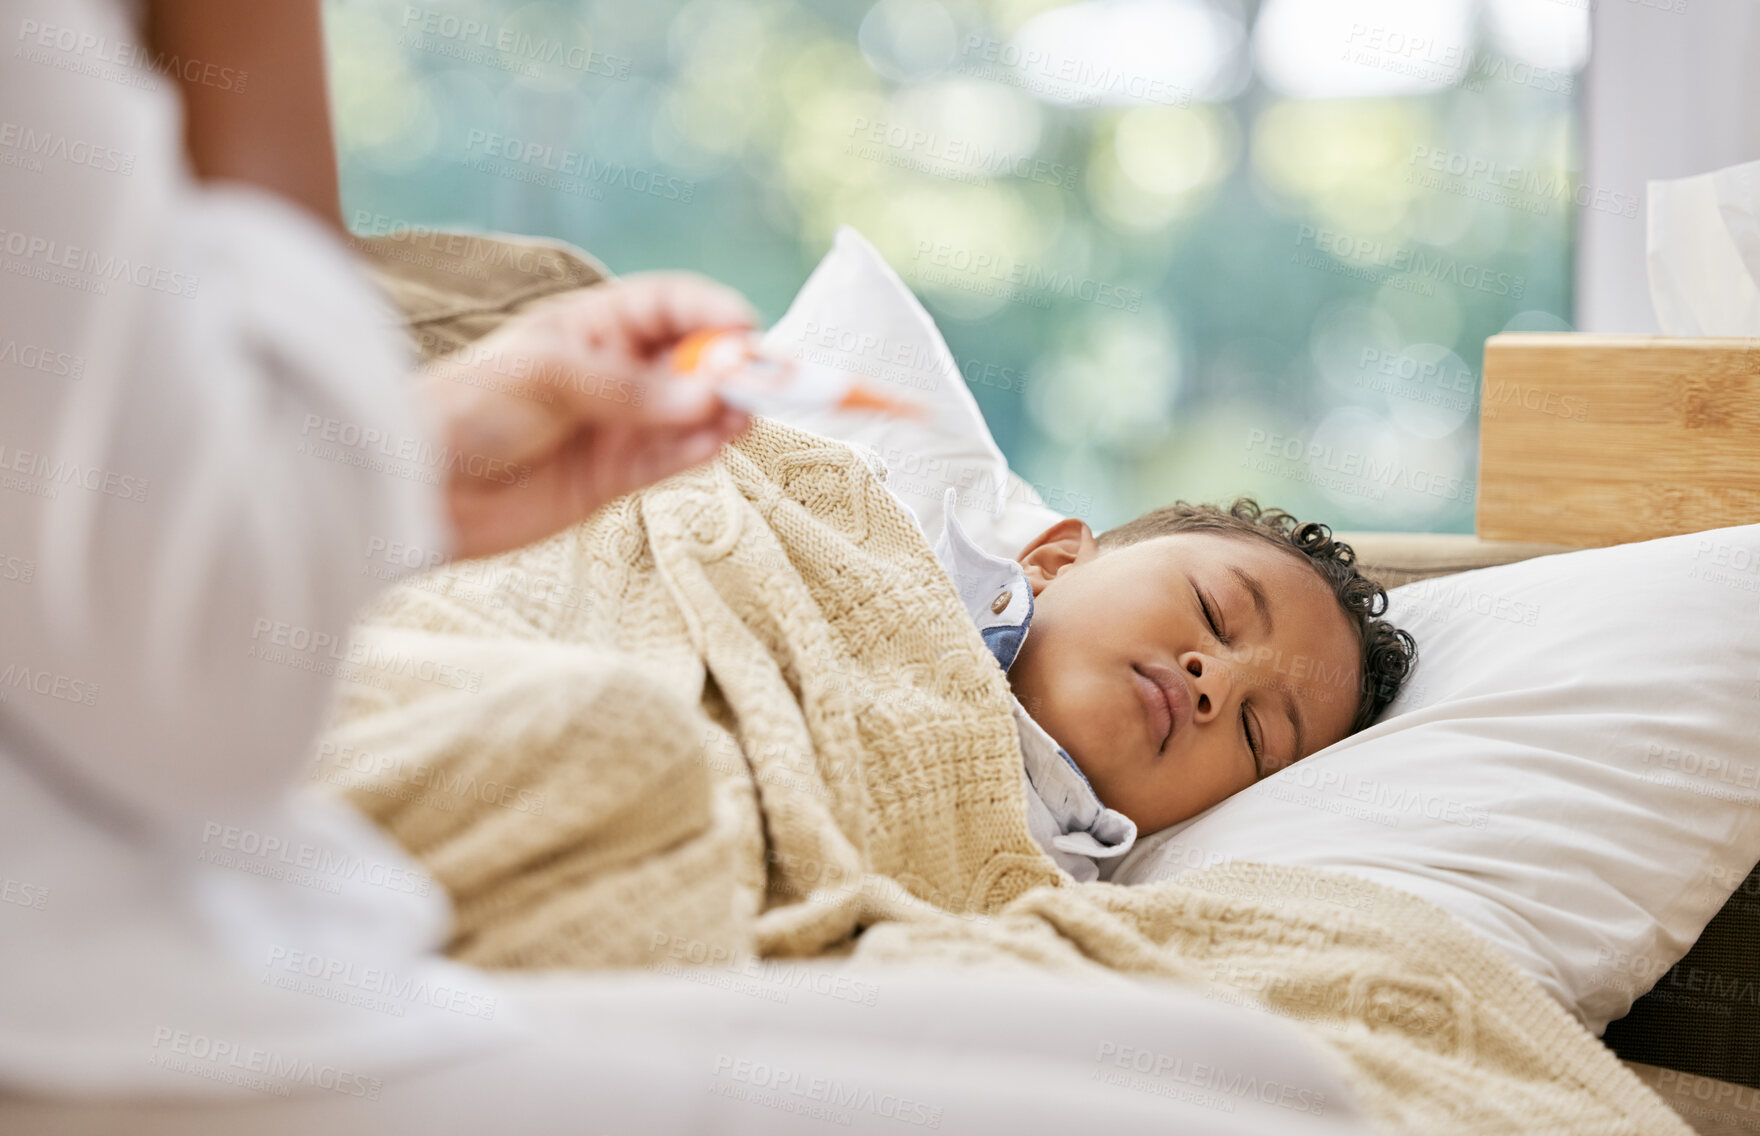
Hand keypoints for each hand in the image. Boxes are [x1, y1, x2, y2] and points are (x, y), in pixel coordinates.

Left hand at [415, 272, 755, 559]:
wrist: (418, 486)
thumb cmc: (466, 409)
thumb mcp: (546, 379)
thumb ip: (629, 390)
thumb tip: (706, 398)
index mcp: (591, 326)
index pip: (667, 305)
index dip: (710, 312)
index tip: (746, 328)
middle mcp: (613, 373)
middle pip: (691, 360)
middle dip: (730, 367)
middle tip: (763, 380)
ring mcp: (617, 426)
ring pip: (689, 414)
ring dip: (722, 413)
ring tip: (745, 416)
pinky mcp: (614, 478)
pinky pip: (670, 460)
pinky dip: (699, 452)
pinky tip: (718, 443)